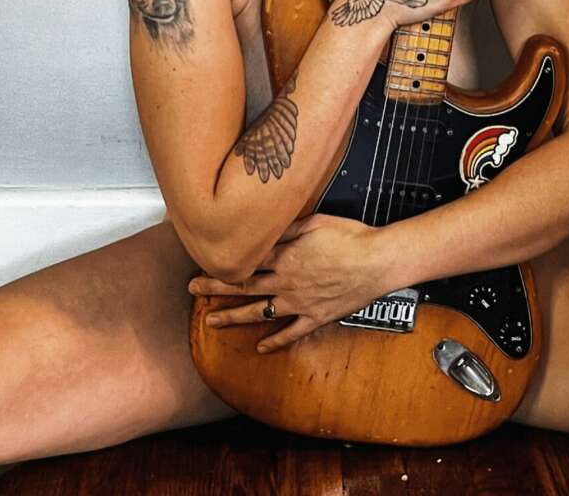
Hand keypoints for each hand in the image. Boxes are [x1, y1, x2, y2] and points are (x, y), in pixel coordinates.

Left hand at [188, 214, 392, 352]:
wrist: (377, 261)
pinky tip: (260, 347)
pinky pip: (291, 333)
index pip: (246, 260)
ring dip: (234, 317)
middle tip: (192, 290)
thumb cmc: (350, 236)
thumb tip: (266, 228)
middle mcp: (286, 281)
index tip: (202, 262)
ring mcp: (299, 302)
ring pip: (259, 312)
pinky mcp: (316, 316)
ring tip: (212, 322)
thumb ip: (288, 227)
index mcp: (285, 255)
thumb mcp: (316, 221)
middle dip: (215, 288)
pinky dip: (275, 342)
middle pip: (244, 286)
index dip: (223, 262)